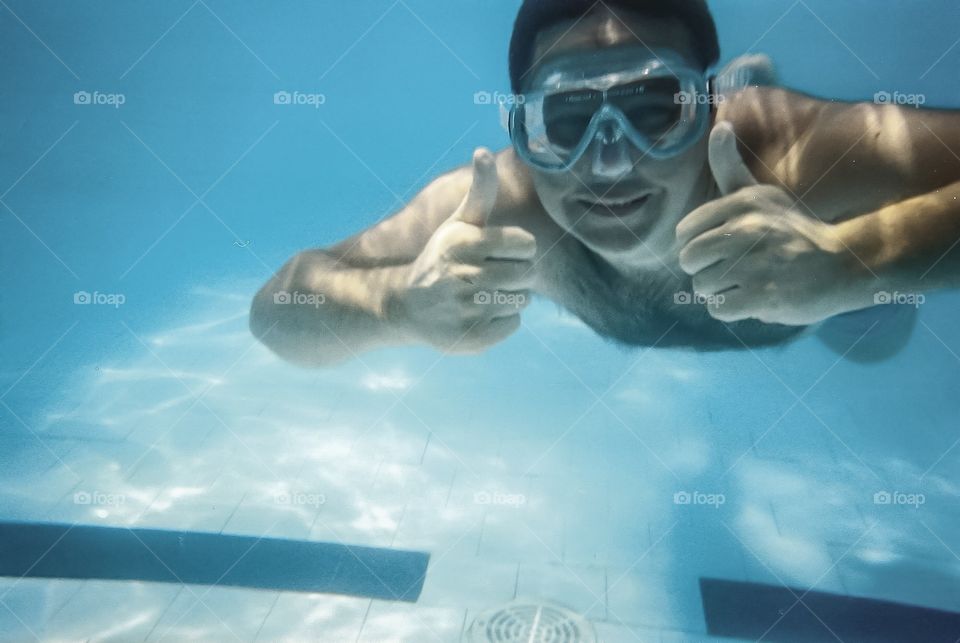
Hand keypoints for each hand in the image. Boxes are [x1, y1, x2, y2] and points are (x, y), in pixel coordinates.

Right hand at [396, 148, 536, 352]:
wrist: (405, 306)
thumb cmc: (442, 259)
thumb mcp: (458, 224)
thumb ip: (479, 192)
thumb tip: (482, 151)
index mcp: (466, 242)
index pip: (527, 245)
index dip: (518, 249)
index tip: (498, 253)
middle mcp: (464, 274)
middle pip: (528, 274)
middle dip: (515, 275)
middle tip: (491, 277)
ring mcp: (467, 308)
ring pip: (522, 300)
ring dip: (510, 298)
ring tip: (483, 296)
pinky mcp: (472, 337)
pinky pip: (513, 325)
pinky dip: (502, 322)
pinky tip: (477, 316)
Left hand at [676, 122, 852, 325]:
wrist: (843, 263)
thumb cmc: (794, 230)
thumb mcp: (761, 193)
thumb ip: (730, 167)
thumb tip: (718, 126)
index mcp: (741, 204)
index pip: (684, 232)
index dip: (696, 245)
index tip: (719, 248)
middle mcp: (745, 230)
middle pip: (689, 260)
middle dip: (705, 269)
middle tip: (732, 269)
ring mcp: (753, 264)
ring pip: (701, 286)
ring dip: (720, 291)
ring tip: (748, 282)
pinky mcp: (761, 296)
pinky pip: (718, 309)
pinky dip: (732, 309)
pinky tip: (754, 298)